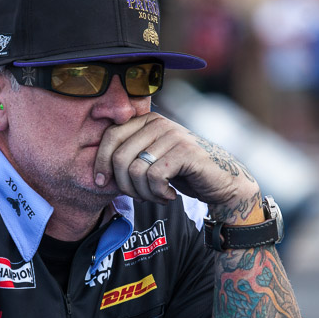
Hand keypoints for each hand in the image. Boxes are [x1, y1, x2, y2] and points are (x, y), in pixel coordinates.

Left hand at [93, 113, 259, 219]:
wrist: (222, 182)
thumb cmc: (182, 173)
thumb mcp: (152, 160)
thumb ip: (129, 157)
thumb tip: (96, 172)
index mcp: (146, 120)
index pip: (109, 136)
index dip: (100, 162)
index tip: (102, 183)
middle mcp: (158, 123)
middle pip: (119, 156)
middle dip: (124, 184)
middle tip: (139, 196)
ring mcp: (173, 135)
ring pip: (136, 170)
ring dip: (143, 193)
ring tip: (156, 196)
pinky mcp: (185, 152)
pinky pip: (154, 177)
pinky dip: (158, 193)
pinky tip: (169, 196)